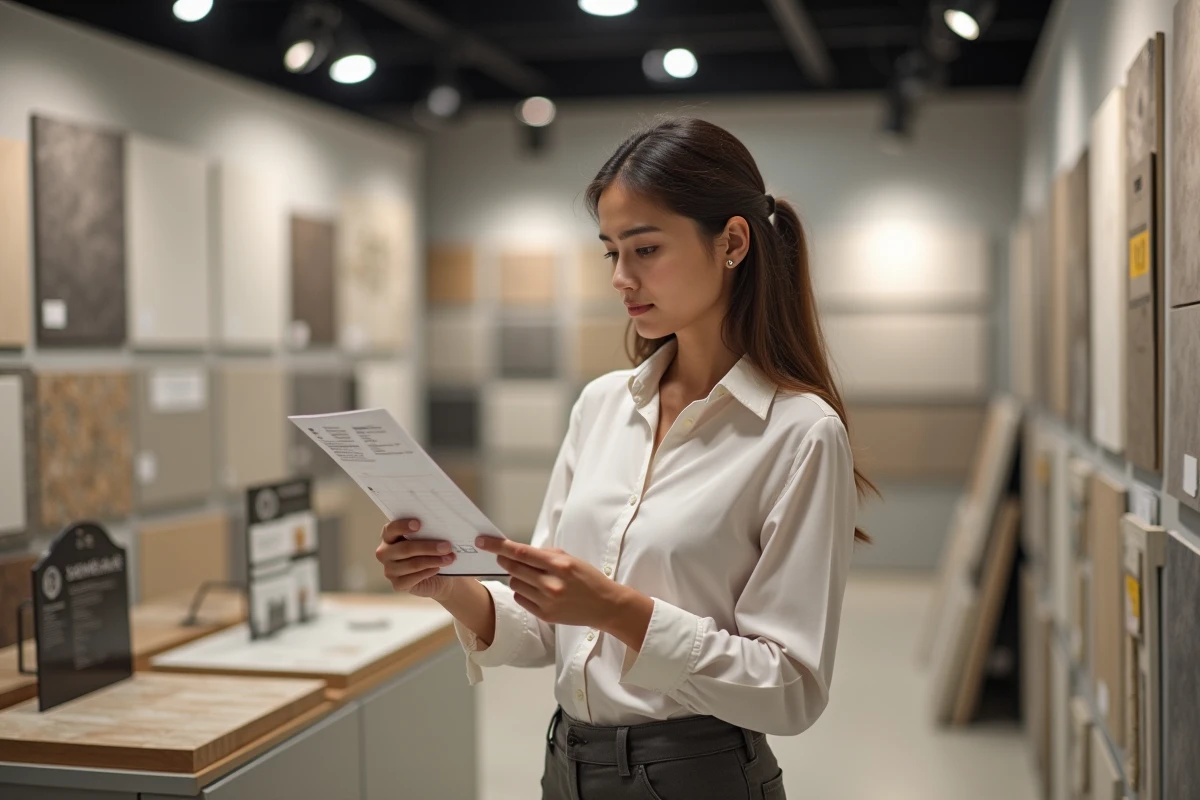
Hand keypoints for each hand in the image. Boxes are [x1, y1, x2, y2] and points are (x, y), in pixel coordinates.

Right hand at [376, 519, 462, 599]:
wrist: (440, 576)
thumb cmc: (432, 551)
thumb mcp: (430, 538)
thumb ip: (428, 532)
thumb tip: (440, 528)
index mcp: (389, 536)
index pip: (391, 529)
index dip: (403, 526)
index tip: (418, 524)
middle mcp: (385, 552)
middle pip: (405, 548)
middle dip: (428, 547)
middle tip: (447, 546)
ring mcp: (389, 570)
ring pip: (412, 564)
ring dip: (433, 560)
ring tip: (449, 558)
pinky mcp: (397, 584)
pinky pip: (412, 578)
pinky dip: (427, 572)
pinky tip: (437, 568)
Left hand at [475, 536, 630, 630]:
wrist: (606, 606)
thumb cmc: (588, 578)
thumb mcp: (571, 559)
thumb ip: (545, 555)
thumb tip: (518, 551)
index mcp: (559, 565)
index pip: (521, 553)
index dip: (498, 546)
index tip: (482, 541)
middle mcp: (551, 584)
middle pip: (513, 568)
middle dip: (505, 560)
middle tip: (503, 557)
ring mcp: (547, 602)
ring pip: (515, 584)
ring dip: (517, 577)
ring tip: (532, 577)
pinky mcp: (545, 616)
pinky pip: (520, 599)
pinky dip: (523, 592)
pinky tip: (536, 590)